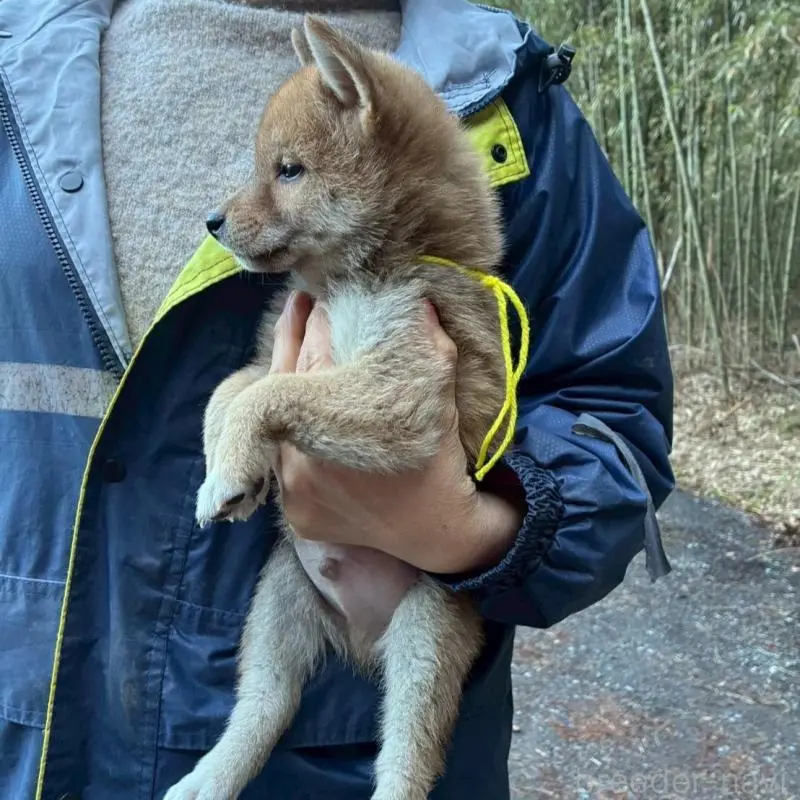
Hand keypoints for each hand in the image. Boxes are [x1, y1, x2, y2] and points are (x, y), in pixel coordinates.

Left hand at [269, 291, 523, 574]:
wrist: (438, 529)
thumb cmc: (439, 456)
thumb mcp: (440, 393)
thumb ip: (425, 341)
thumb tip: (414, 299)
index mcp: (339, 419)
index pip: (317, 349)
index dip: (320, 318)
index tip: (322, 297)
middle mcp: (304, 455)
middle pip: (289, 378)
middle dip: (298, 337)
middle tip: (302, 304)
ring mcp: (293, 488)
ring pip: (275, 418)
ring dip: (286, 378)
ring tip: (295, 340)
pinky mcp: (293, 511)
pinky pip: (278, 456)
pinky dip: (287, 429)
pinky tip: (296, 405)